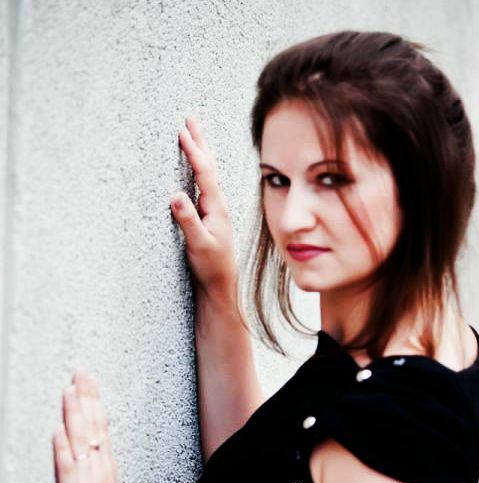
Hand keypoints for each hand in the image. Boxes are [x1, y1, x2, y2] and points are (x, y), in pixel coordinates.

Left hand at [52, 371, 128, 482]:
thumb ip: (102, 472)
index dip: (95, 402)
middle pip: (94, 425)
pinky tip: (58, 429)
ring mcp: (87, 479)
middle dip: (87, 396)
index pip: (101, 427)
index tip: (90, 382)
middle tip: (82, 373)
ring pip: (81, 439)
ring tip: (70, 390)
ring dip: (75, 413)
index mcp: (107, 468)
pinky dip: (62, 446)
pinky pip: (67, 466)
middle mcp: (99, 469)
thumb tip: (98, 451)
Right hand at [170, 115, 237, 301]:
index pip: (204, 174)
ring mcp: (214, 210)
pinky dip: (198, 169)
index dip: (193, 152)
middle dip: (199, 142)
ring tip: (192, 134)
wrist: (221, 285)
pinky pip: (203, 185)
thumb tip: (175, 195)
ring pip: (206, 174)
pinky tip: (195, 168)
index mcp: (216, 208)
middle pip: (208, 167)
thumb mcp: (198, 245)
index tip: (183, 132)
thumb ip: (188, 221)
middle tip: (191, 119)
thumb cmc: (211, 267)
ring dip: (200, 152)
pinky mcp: (209, 217)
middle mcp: (217, 205)